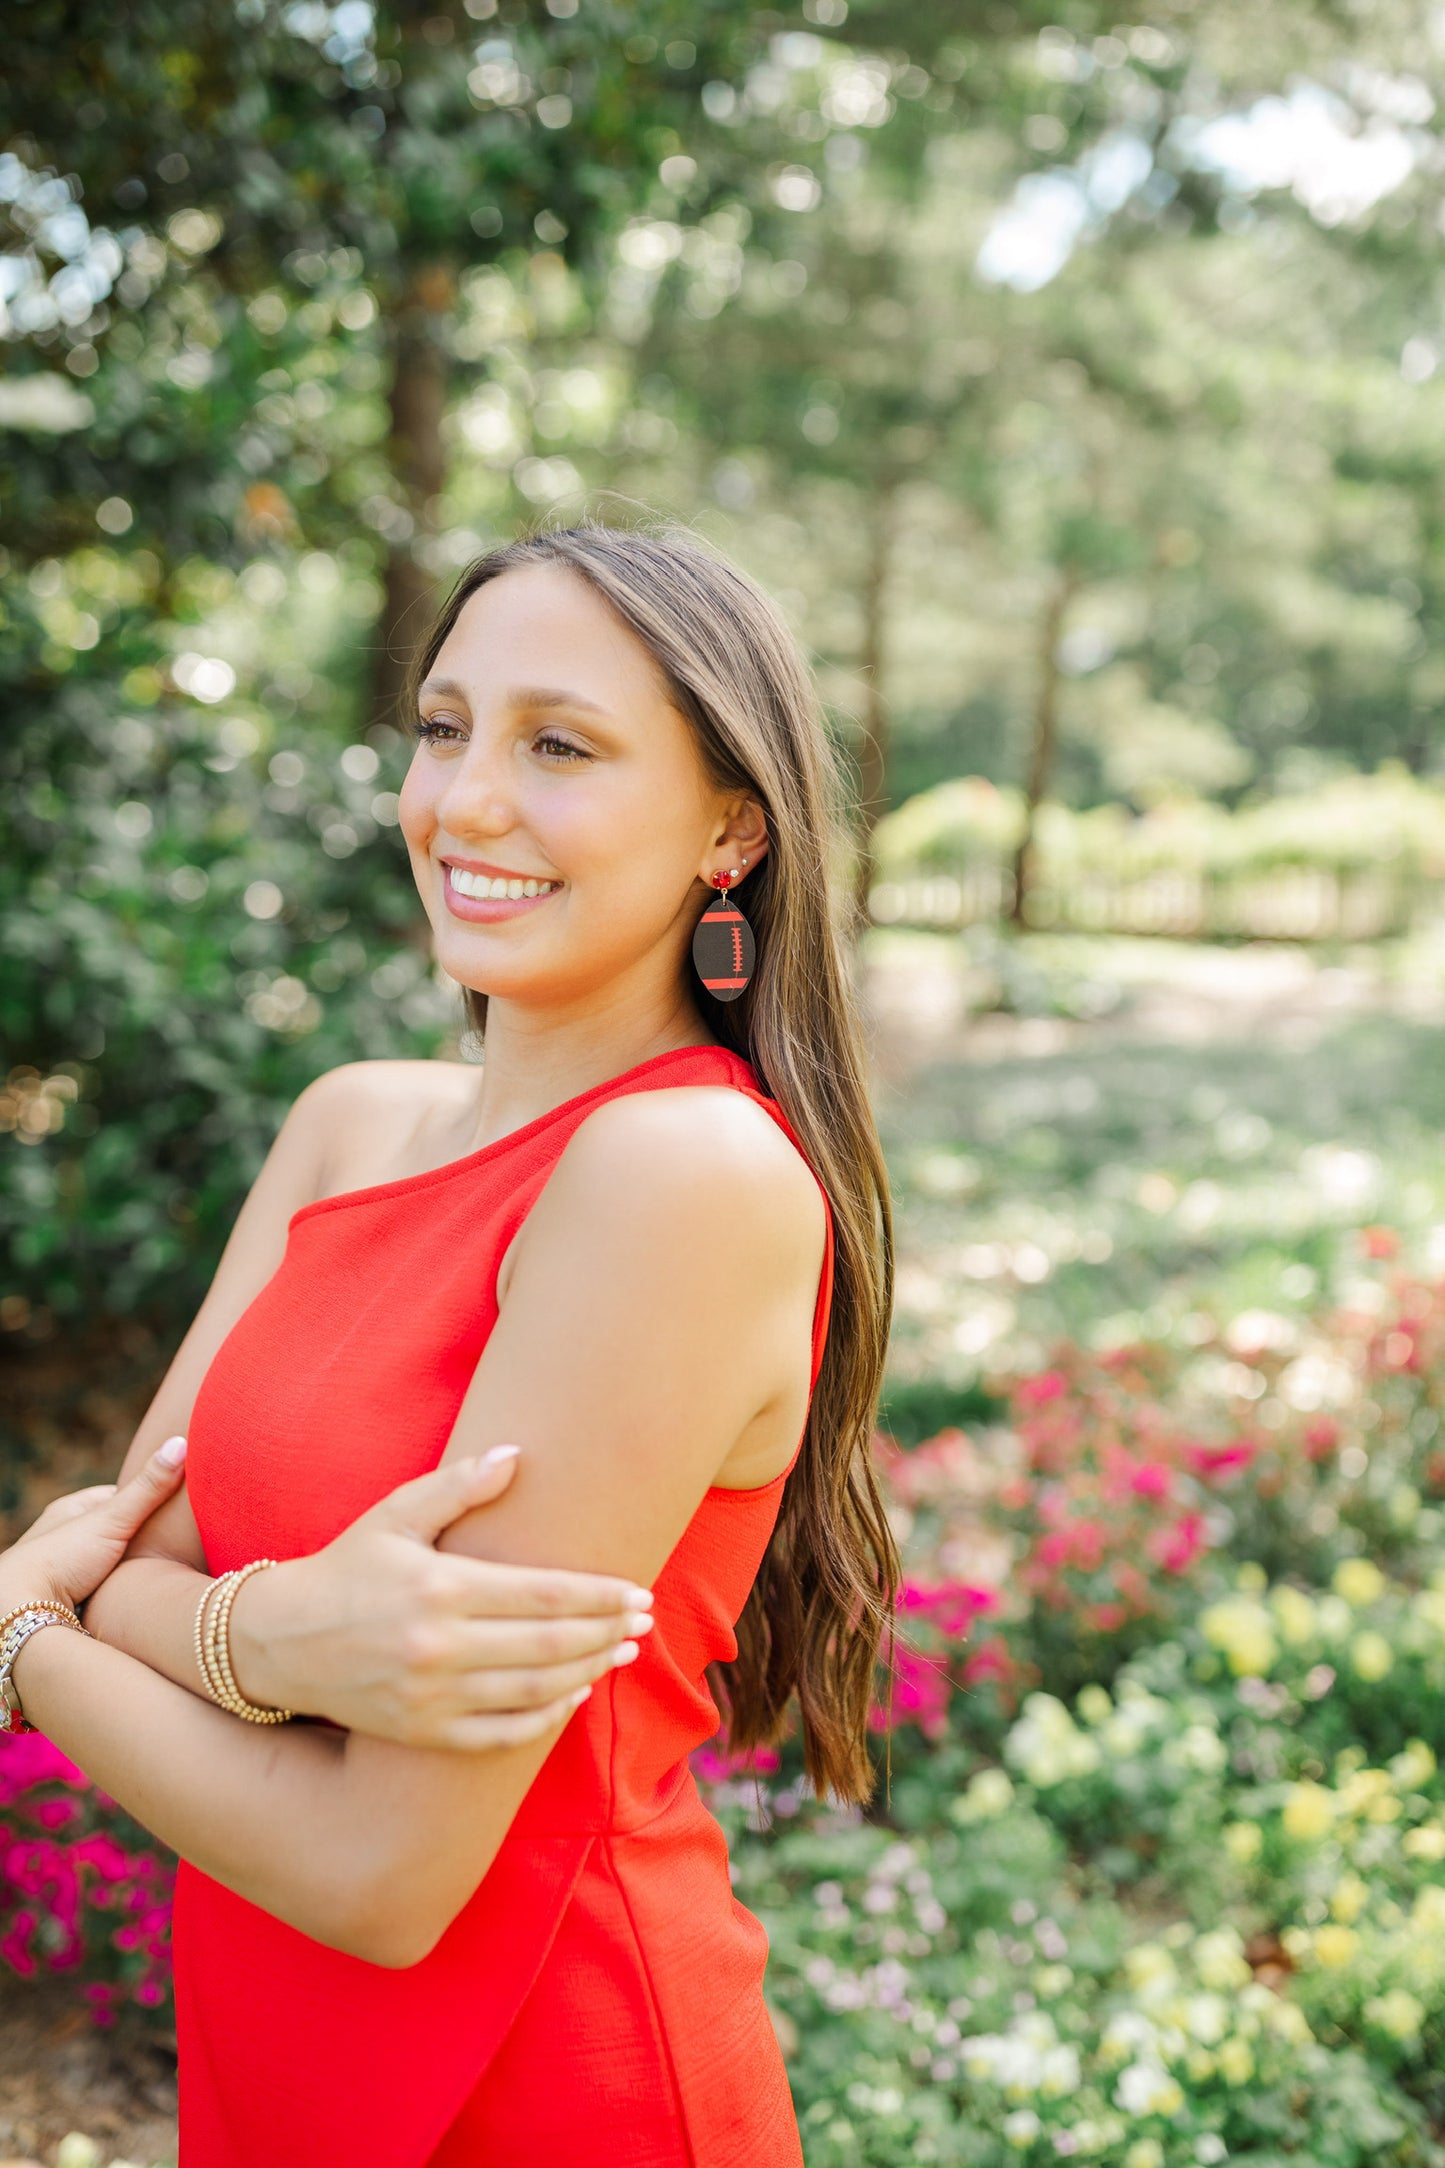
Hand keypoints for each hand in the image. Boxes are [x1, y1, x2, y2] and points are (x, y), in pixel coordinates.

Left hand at [0, 1439, 189, 1616]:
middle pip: (112, 1530)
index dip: (147, 1499)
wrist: (18, 1612)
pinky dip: (116, 1590)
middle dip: (139, 1536)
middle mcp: (62, 1537)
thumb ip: (148, 1488)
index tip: (175, 1508)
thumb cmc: (60, 1559)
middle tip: (174, 1544)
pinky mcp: (65, 1598)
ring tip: (157, 1573)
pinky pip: (99, 1588)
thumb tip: (181, 1442)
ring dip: (127, 1568)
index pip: (116, 1497)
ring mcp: (62, 1569)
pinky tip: (132, 1597)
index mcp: (70, 1510)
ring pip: (106, 1562)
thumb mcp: (111, 1519)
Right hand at [228, 1446, 654, 1749]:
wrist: (278, 1642)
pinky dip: (543, 1719)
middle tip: (644, 1623)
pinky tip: (572, 1697)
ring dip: (586, 1673)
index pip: (543, 1594)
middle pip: (548, 1646)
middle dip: (605, 1633)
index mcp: (440, 1587)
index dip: (598, 1596)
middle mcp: (438, 1646)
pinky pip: (499, 1734)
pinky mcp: (421, 1732)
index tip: (637, 1592)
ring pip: (532, 1691)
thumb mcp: (395, 1515)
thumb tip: (517, 1455)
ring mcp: (430, 1696)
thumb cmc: (346, 1567)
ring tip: (620, 1654)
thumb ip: (458, 1487)